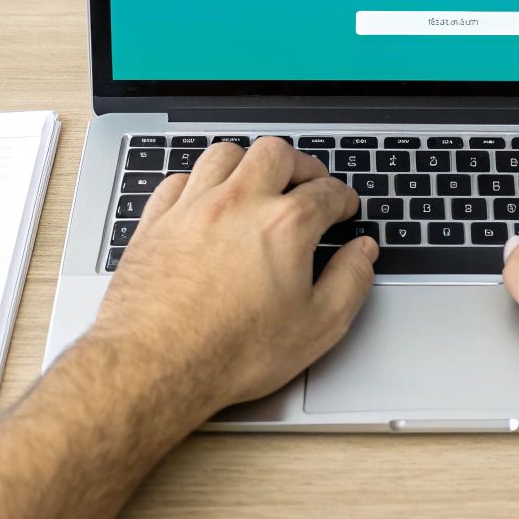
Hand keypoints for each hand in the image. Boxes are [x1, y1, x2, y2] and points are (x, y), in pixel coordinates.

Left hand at [81, 138, 377, 417]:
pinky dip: (199, 181)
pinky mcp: (156, 222)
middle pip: (275, 153)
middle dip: (299, 164)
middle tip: (308, 182)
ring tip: (258, 179)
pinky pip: (179, 179)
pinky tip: (205, 197)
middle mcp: (239, 203)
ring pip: (225, 154)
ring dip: (248, 162)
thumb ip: (350, 282)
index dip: (342, 197)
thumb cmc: (232, 351)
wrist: (156, 365)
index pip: (325, 192)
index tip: (343, 207)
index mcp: (284, 225)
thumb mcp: (317, 327)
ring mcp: (193, 207)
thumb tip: (362, 254)